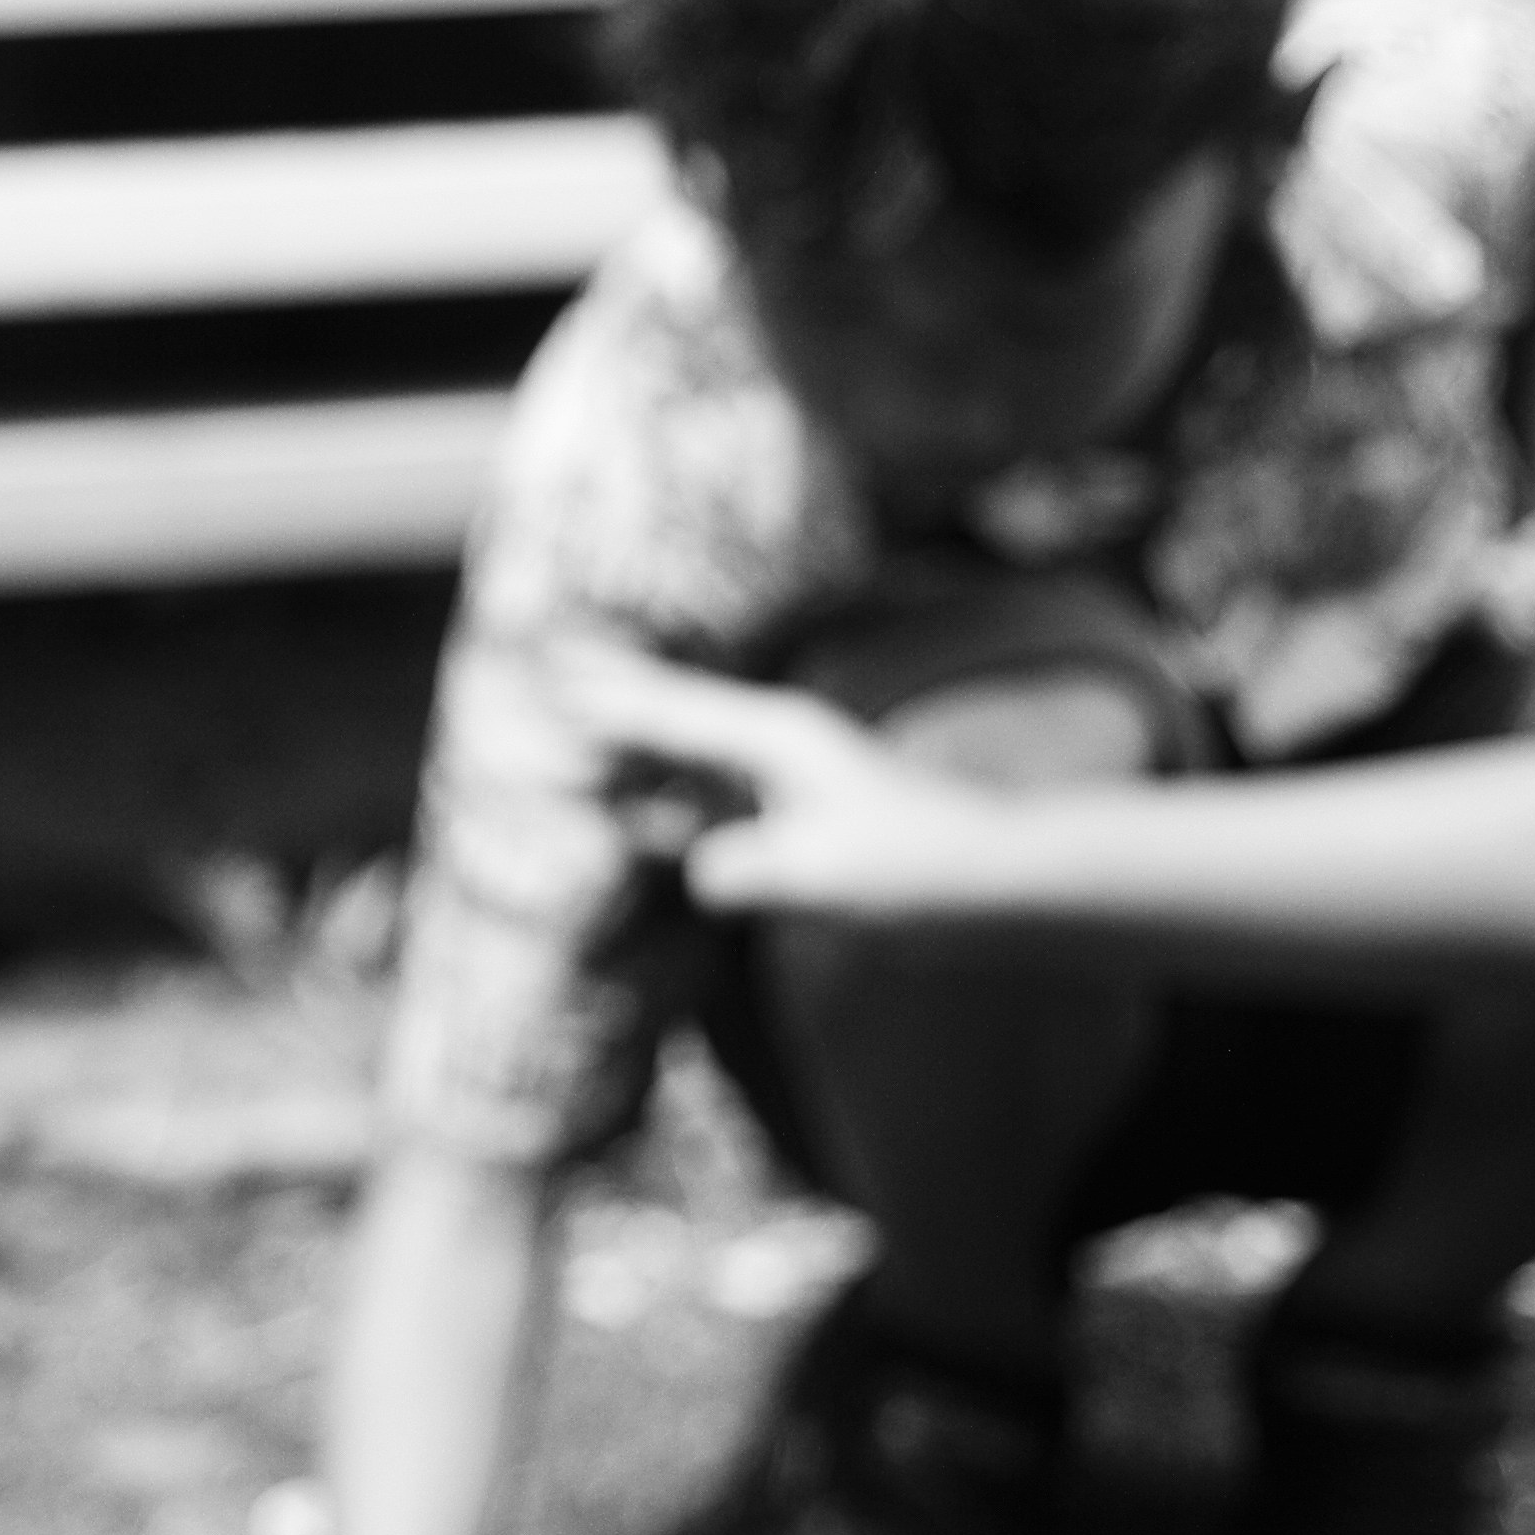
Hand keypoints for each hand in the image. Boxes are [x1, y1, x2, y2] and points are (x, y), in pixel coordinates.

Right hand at [546, 642, 984, 919]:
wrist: (988, 873)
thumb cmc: (910, 865)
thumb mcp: (820, 874)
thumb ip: (747, 870)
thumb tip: (696, 873)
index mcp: (773, 738)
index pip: (669, 713)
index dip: (604, 701)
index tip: (546, 680)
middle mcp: (773, 740)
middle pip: (673, 707)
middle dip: (611, 688)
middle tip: (547, 659)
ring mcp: (784, 771)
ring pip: (688, 745)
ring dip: (634, 735)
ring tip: (575, 715)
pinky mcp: (792, 805)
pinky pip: (711, 786)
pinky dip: (667, 785)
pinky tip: (640, 801)